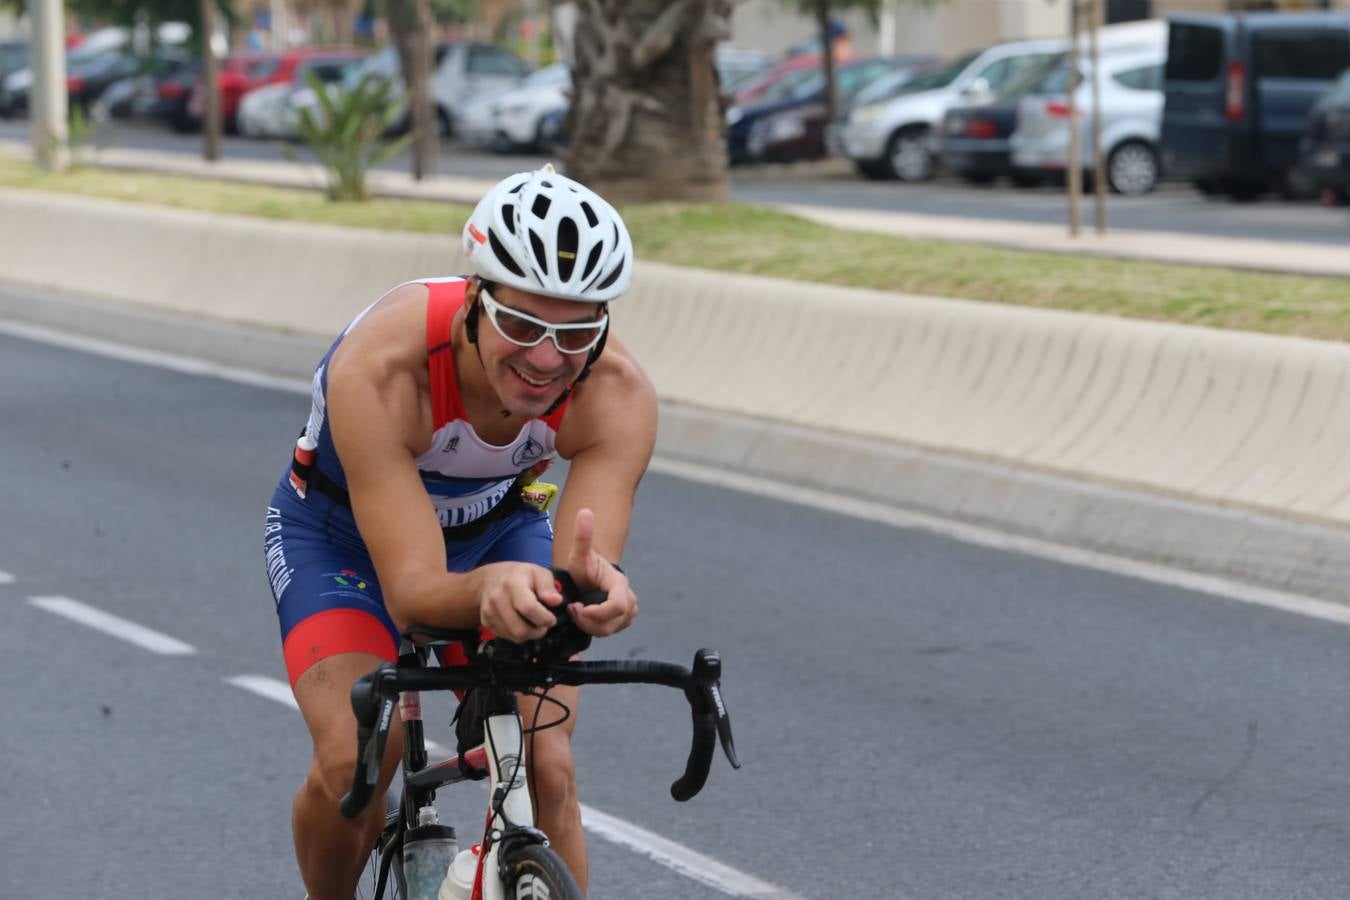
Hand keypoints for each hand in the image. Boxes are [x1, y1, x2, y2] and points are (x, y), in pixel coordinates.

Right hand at [475, 562, 562, 642]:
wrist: (491, 578)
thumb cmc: (520, 575)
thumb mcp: (538, 572)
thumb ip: (548, 587)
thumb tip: (556, 601)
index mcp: (512, 583)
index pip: (528, 608)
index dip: (544, 618)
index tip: (552, 619)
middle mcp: (497, 598)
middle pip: (520, 629)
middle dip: (538, 632)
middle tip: (543, 624)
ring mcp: (489, 611)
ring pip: (514, 636)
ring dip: (529, 634)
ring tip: (533, 623)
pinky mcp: (485, 621)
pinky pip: (506, 637)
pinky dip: (517, 634)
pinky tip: (521, 622)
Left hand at [564, 508, 637, 636]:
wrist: (588, 576)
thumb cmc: (583, 566)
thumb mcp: (578, 554)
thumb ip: (582, 536)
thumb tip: (584, 511)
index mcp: (619, 582)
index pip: (618, 605)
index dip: (598, 612)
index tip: (577, 607)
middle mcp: (628, 597)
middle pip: (616, 620)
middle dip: (591, 620)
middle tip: (574, 610)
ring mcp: (628, 610)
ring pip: (613, 628)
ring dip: (592, 625)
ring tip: (577, 613)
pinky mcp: (623, 620)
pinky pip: (612, 631)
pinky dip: (596, 628)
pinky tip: (584, 618)